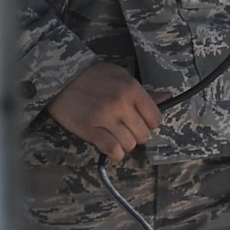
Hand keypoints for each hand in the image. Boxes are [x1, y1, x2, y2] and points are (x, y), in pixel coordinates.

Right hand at [47, 63, 161, 161]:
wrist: (61, 77)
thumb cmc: (93, 76)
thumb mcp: (121, 76)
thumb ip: (144, 91)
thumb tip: (168, 98)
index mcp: (131, 88)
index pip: (155, 118)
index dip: (149, 123)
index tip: (140, 121)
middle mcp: (121, 103)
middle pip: (143, 134)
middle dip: (136, 135)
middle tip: (125, 129)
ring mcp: (105, 117)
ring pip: (129, 145)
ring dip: (124, 144)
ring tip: (114, 135)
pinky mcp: (90, 129)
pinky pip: (113, 150)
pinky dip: (114, 152)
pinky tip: (109, 144)